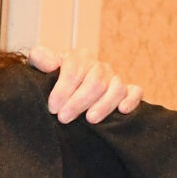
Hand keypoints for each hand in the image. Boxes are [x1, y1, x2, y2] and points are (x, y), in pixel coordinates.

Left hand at [25, 46, 142, 122]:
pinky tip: (122, 110)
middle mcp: (99, 67)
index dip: (63, 89)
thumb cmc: (52, 79)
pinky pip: (135, 92)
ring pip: (116, 88)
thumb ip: (41, 58)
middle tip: (64, 118)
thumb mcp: (40, 66)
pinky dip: (131, 100)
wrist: (64, 89)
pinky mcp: (127, 90)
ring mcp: (114, 78)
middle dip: (78, 102)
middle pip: (95, 82)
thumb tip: (51, 64)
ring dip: (104, 105)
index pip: (74, 70)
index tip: (53, 107)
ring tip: (90, 119)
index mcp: (79, 58)